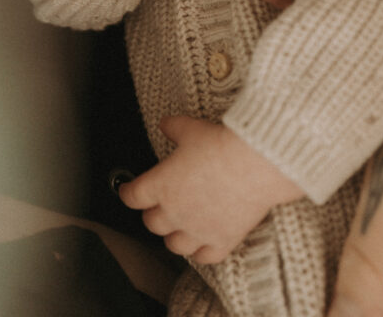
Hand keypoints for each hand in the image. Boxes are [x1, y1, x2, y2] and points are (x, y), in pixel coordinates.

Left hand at [119, 116, 302, 264]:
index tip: (127, 190)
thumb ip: (174, 128)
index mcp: (161, 185)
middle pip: (152, 223)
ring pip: (174, 245)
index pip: (133, 196)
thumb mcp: (191, 128)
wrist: (255, 164)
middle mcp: (175, 212)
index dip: (127, 192)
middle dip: (152, 214)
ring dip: (173, 236)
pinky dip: (201, 253)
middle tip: (157, 206)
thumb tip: (165, 124)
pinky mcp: (222, 241)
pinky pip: (204, 258)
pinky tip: (202, 244)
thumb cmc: (221, 145)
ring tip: (177, 227)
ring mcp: (198, 230)